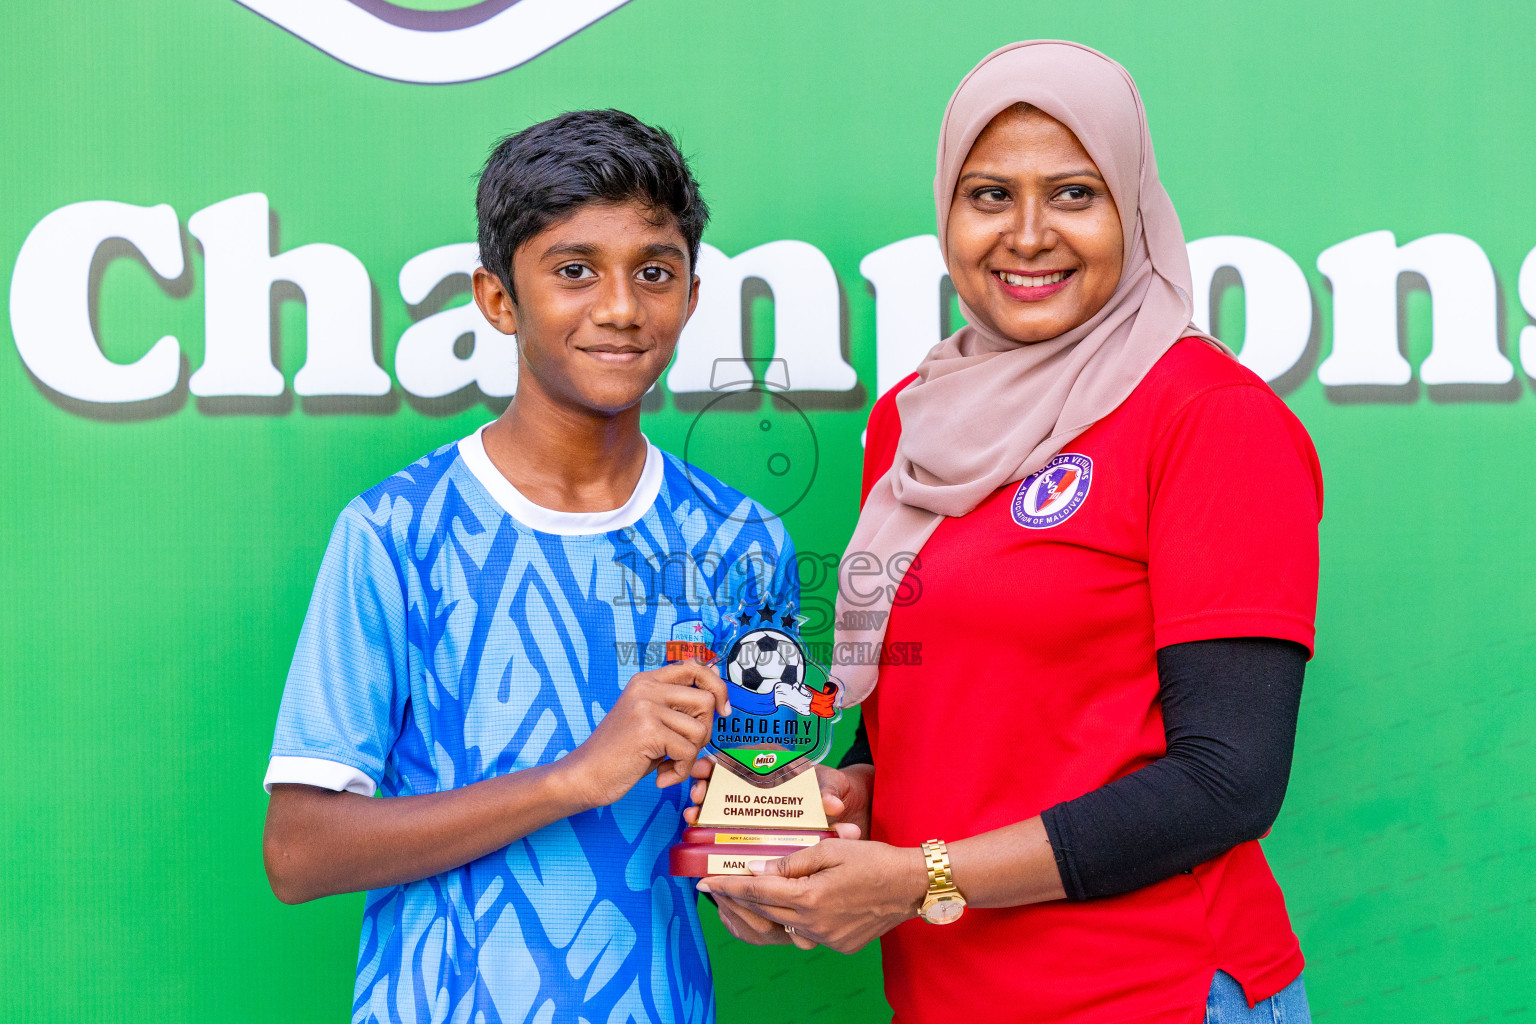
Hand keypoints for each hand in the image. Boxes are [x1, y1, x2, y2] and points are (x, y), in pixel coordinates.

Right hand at [561, 660, 729, 808]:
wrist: (584, 775)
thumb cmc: (620, 753)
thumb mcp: (649, 720)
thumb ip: (677, 705)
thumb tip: (717, 689)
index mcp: (646, 680)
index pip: (696, 667)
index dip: (717, 688)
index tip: (723, 711)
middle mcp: (646, 688)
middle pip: (706, 700)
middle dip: (705, 731)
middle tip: (685, 749)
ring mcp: (646, 707)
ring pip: (700, 729)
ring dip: (691, 755)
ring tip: (669, 765)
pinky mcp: (647, 731)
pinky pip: (687, 752)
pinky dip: (680, 771)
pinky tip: (662, 777)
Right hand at [684, 761, 867, 837]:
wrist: (838, 808)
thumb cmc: (832, 789)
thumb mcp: (833, 786)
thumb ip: (830, 792)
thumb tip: (831, 805)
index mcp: (774, 759)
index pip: (744, 752)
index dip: (722, 759)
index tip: (710, 767)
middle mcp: (756, 775)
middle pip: (723, 772)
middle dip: (705, 780)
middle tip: (698, 793)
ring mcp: (749, 796)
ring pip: (717, 794)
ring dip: (701, 801)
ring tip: (693, 812)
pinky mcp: (748, 816)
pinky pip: (724, 816)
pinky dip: (708, 819)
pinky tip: (697, 826)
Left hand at [699, 838, 926, 953]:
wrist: (911, 886)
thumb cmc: (873, 859)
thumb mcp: (830, 849)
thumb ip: (791, 861)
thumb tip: (758, 869)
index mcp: (808, 897)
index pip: (756, 890)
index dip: (727, 885)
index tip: (703, 881)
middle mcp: (813, 924)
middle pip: (765, 910)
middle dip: (739, 897)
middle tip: (720, 884)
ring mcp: (826, 938)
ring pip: (784, 923)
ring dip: (766, 908)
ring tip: (753, 892)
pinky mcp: (838, 944)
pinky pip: (806, 932)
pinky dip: (796, 918)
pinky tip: (796, 903)